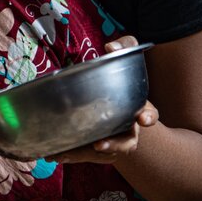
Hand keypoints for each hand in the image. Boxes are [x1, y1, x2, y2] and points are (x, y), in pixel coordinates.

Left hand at [45, 35, 158, 164]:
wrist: (110, 101)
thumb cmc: (117, 78)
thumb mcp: (123, 59)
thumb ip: (124, 47)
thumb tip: (111, 46)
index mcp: (137, 107)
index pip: (149, 113)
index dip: (148, 116)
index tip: (144, 119)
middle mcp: (127, 127)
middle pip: (127, 142)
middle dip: (115, 145)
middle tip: (99, 145)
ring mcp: (112, 139)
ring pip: (102, 151)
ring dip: (84, 154)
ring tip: (64, 154)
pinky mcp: (95, 147)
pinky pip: (84, 154)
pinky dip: (69, 155)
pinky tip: (52, 154)